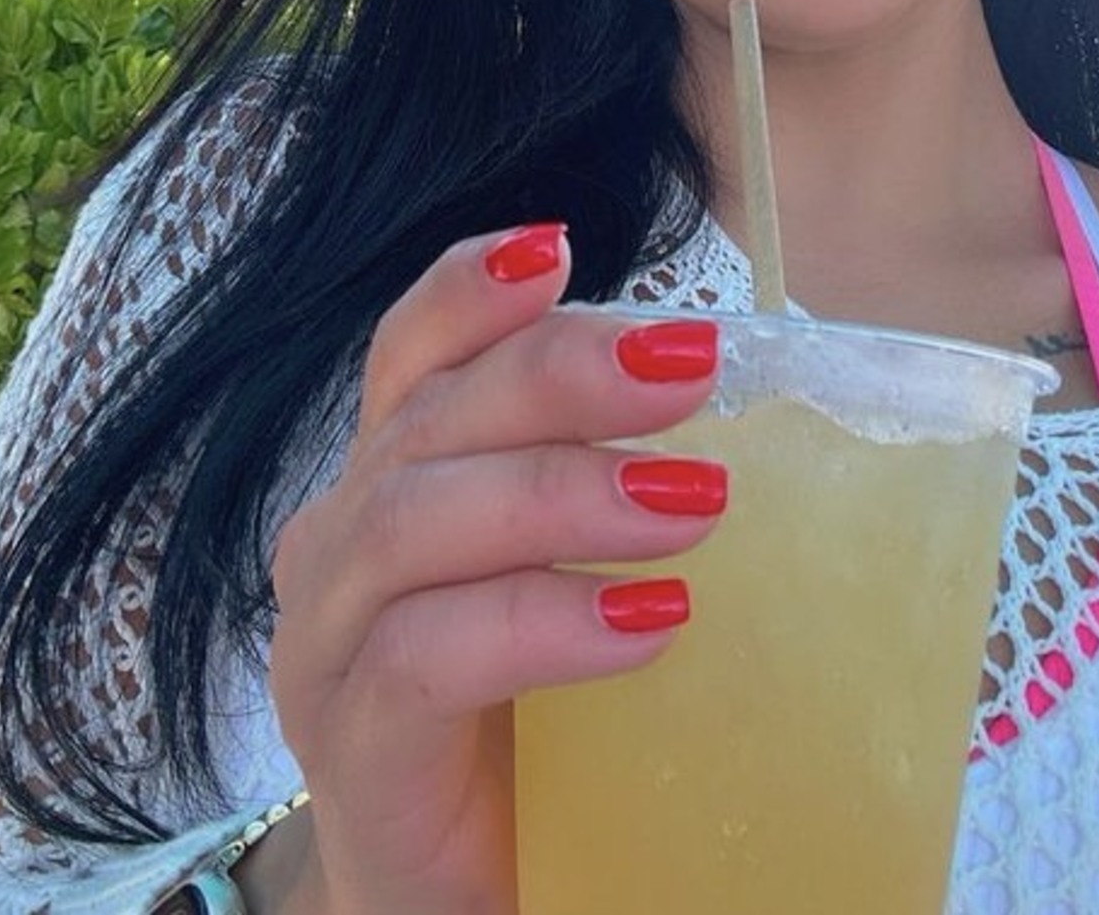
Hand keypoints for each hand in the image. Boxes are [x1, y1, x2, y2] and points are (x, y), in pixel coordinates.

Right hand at [265, 226, 724, 914]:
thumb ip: (628, 493)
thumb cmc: (548, 732)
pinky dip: (538, 621)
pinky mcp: (348, 752)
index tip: (562, 250)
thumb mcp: (588, 582)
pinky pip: (424, 655)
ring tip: (695, 501)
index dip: (470, 291)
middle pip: (427, 417)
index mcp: (395, 484)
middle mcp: (339, 547)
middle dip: (558, 372)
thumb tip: (772, 419)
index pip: (409, 355)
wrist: (489, 903)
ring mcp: (326, 649)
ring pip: (411, 517)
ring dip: (559, 490)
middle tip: (691, 370)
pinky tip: (645, 624)